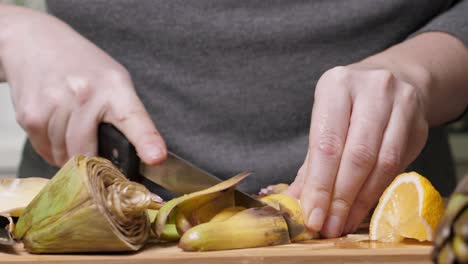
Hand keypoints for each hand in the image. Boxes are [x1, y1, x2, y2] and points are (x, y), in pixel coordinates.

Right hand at [0, 5, 165, 165]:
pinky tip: (55, 128)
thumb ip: (126, 117)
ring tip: (70, 130)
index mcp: (115, 87)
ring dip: (68, 155)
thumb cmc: (85, 68)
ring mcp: (55, 103)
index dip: (146, 141)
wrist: (37, 43)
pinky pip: (44, 150)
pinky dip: (51, 149)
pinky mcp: (30, 114)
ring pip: (64, 155)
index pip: (133, 118)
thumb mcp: (115, 82)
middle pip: (88, 152)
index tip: (156, 157)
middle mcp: (85, 93)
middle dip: (91, 162)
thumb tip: (139, 158)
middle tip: (92, 152)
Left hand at [286, 63, 428, 236]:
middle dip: (340, 197)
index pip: (326, 143)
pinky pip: (398, 163)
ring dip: (360, 199)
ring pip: (381, 162)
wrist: (394, 79)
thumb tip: (294, 202)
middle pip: (356, 155)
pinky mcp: (418, 120)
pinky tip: (363, 207)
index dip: (320, 185)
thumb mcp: (325, 123)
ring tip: (344, 222)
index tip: (313, 216)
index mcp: (336, 86)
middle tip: (329, 226)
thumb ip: (311, 163)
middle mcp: (371, 89)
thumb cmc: (350, 107)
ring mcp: (400, 102)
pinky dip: (378, 190)